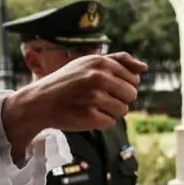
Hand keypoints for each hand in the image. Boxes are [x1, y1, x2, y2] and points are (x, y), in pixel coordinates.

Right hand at [1, 54, 146, 160]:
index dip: (122, 86)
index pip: (134, 80)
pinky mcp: (89, 115)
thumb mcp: (89, 63)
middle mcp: (98, 77)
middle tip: (97, 98)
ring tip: (91, 106)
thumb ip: (119, 61)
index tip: (105, 87)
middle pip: (132, 95)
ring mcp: (93, 97)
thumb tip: (144, 67)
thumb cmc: (68, 81)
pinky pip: (110, 123)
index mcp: (102, 63)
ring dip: (110, 112)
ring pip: (123, 110)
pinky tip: (85, 115)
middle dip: (119, 99)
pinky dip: (100, 123)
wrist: (39, 101)